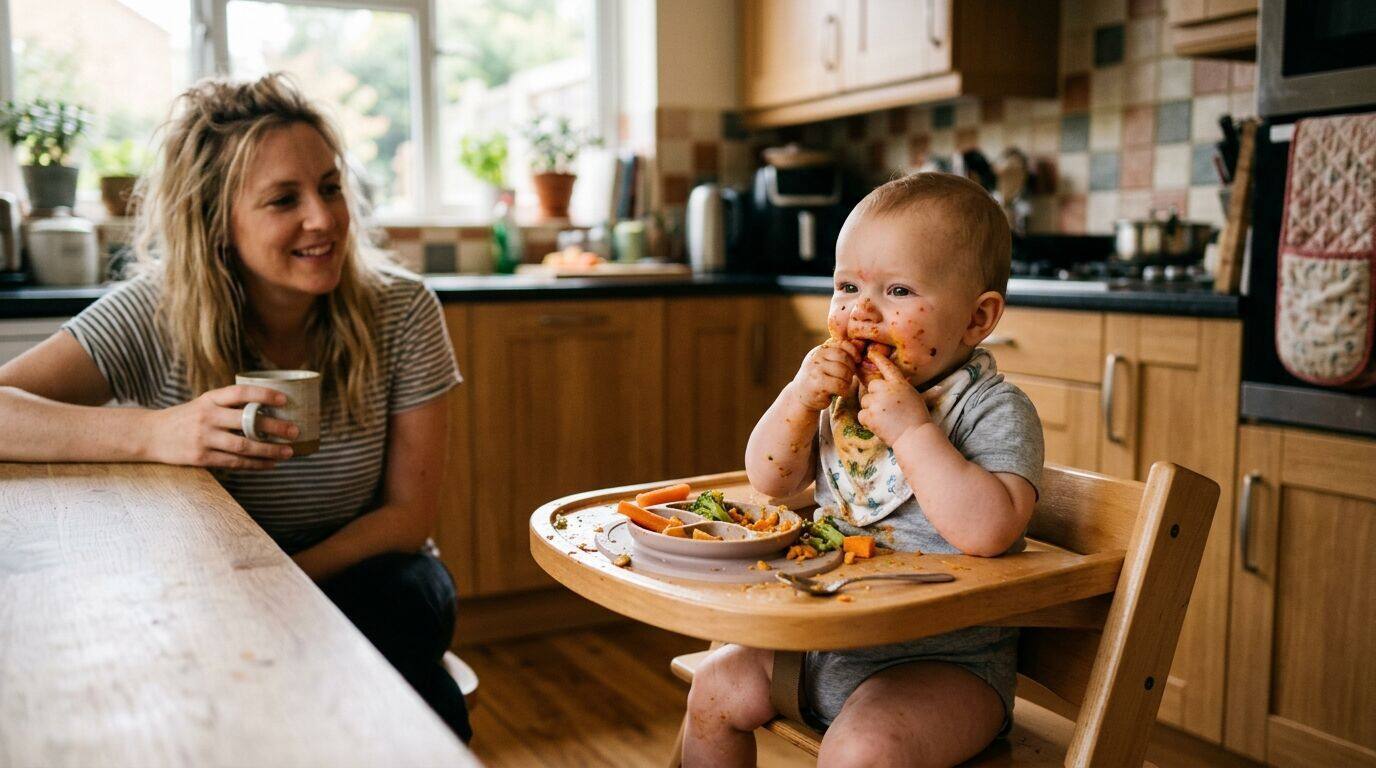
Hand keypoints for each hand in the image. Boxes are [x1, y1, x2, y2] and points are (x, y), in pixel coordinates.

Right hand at [144, 385, 298, 469]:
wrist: (151, 435)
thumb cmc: (187, 418)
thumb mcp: (205, 403)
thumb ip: (230, 405)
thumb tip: (269, 409)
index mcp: (210, 399)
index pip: (240, 393)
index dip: (263, 395)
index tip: (284, 400)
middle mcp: (207, 416)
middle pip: (247, 423)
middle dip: (274, 428)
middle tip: (295, 431)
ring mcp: (203, 438)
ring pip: (243, 446)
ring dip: (269, 451)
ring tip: (288, 452)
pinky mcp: (201, 458)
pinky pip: (234, 463)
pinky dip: (255, 464)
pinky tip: (270, 464)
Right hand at [789, 339, 860, 410]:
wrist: (800, 396)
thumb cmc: (819, 378)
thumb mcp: (827, 362)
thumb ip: (840, 354)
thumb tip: (862, 343)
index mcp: (820, 350)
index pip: (842, 344)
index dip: (853, 352)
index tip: (857, 361)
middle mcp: (816, 357)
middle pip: (844, 358)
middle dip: (850, 369)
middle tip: (848, 377)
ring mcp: (815, 370)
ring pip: (843, 372)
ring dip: (848, 381)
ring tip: (843, 385)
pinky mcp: (817, 384)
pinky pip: (839, 385)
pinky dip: (844, 390)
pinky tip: (840, 392)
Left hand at [857, 351, 932, 444]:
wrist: (915, 436)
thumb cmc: (917, 419)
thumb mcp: (913, 396)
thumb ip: (899, 389)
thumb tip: (890, 385)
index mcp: (900, 384)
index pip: (888, 367)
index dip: (879, 359)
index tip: (871, 352)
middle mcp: (887, 390)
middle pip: (871, 386)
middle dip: (875, 396)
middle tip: (886, 409)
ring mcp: (878, 402)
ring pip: (865, 401)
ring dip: (871, 410)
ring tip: (886, 419)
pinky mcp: (871, 415)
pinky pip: (861, 414)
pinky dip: (867, 421)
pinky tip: (879, 425)